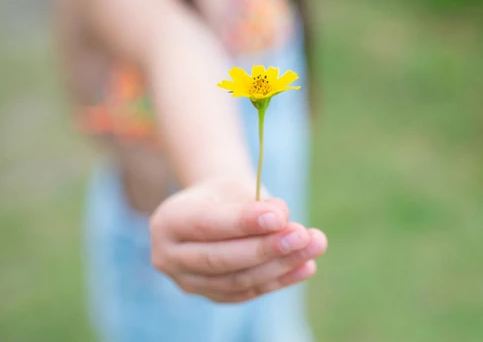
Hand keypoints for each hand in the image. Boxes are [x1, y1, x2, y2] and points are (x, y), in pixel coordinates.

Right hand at [149, 180, 327, 302]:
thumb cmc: (226, 194)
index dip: (244, 223)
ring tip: (314, 246)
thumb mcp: (237, 186)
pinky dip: (281, 280)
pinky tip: (307, 266)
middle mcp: (169, 257)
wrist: (214, 210)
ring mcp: (188, 283)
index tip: (280, 217)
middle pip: (221, 259)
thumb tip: (282, 220)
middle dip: (266, 248)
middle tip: (303, 235)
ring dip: (281, 265)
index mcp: (168, 221)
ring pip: (238, 280)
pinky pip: (249, 292)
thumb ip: (257, 203)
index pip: (207, 225)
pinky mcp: (212, 296)